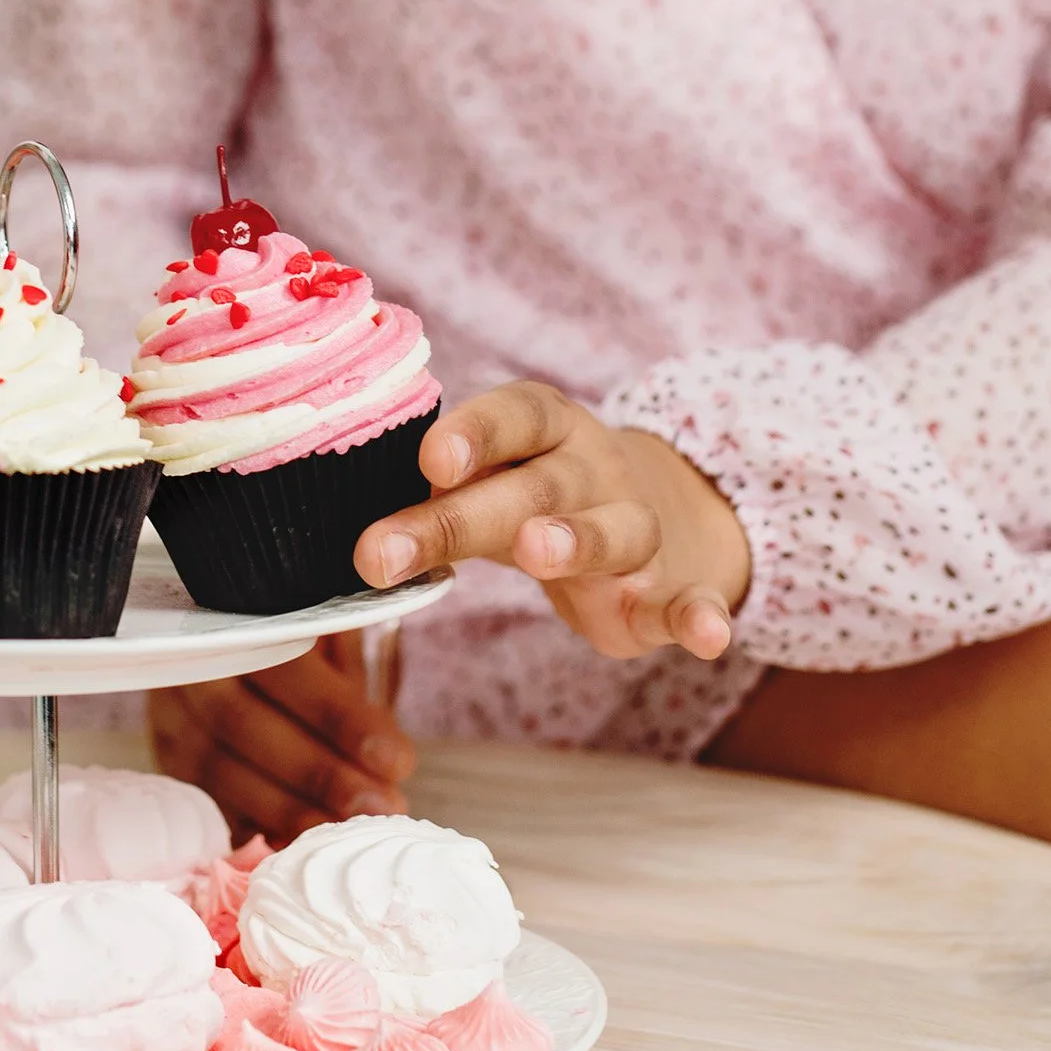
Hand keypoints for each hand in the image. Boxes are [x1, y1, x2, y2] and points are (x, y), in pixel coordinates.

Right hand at [149, 632, 415, 845]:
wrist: (231, 643)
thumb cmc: (293, 633)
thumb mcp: (325, 623)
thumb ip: (347, 654)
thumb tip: (390, 728)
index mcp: (234, 618)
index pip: (284, 668)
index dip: (341, 718)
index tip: (398, 760)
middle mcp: (189, 664)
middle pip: (244, 726)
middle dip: (319, 775)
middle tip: (382, 808)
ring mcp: (170, 716)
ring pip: (219, 771)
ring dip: (291, 811)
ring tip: (350, 831)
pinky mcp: (169, 760)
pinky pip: (205, 801)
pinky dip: (254, 824)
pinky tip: (301, 842)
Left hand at [355, 383, 750, 662]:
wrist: (666, 522)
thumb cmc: (543, 499)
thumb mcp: (493, 487)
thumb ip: (437, 500)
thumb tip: (343, 530)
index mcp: (545, 430)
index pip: (512, 414)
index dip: (472, 433)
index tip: (427, 461)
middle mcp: (593, 469)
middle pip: (536, 485)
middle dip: (465, 515)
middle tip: (394, 551)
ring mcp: (640, 527)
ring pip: (619, 528)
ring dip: (582, 537)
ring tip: (542, 553)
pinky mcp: (676, 590)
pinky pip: (694, 600)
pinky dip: (703, 616)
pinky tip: (707, 636)